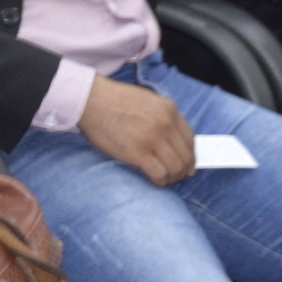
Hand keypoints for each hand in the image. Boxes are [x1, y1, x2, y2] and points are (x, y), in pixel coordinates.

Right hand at [78, 76, 195, 184]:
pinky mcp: (138, 153)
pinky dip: (160, 181)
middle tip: (176, 176)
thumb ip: (164, 117)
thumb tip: (176, 141)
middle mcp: (165, 124)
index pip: (190, 139)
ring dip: (173, 177)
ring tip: (164, 179)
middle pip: (185, 156)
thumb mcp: (148, 100)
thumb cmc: (115, 100)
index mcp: (169, 110)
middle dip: (183, 170)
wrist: (91, 100)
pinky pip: (159, 173)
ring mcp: (152, 138)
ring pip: (175, 167)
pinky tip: (155, 180)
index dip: (190, 155)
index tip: (187, 163)